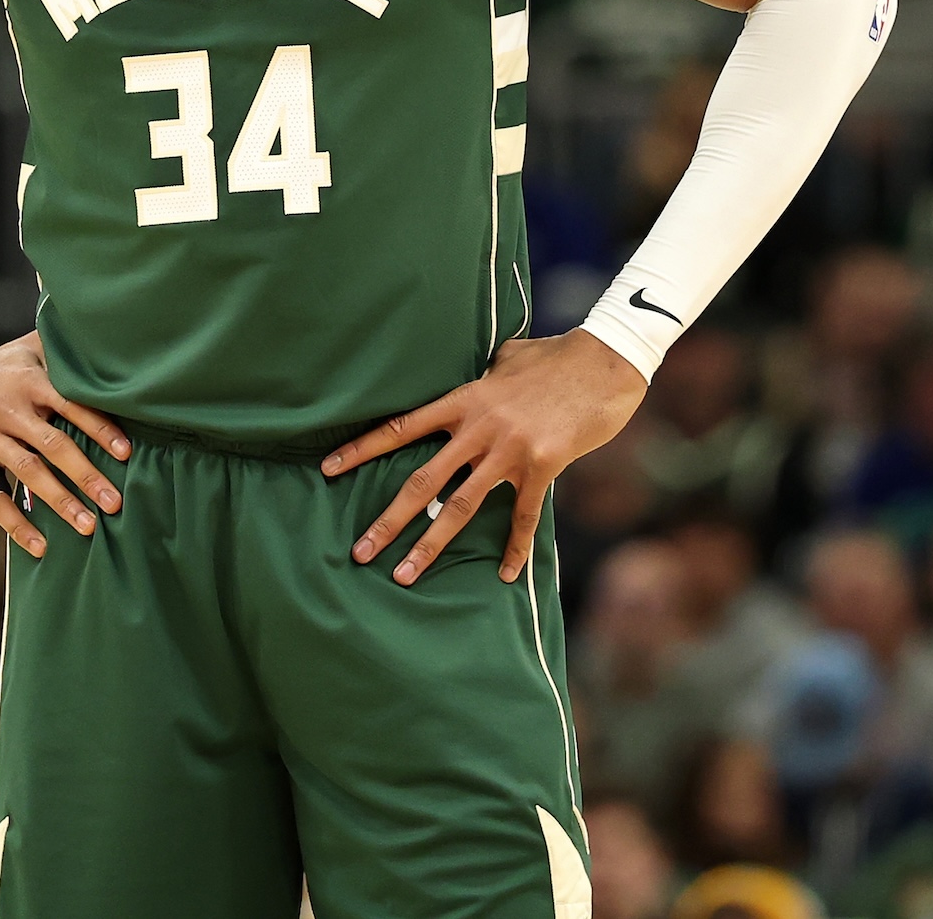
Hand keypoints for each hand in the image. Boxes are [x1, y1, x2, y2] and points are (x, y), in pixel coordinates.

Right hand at [0, 331, 128, 558]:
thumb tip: (108, 345)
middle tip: (115, 503)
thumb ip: (62, 350)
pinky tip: (39, 545)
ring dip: (60, 502)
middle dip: (87, 475)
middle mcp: (10, 410)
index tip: (126, 453)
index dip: (100, 429)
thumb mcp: (25, 349)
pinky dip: (17, 524)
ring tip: (88, 526)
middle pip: (54, 445)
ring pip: (28, 473)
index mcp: (30, 382)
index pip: (72, 405)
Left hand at [323, 328, 646, 584]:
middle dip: (388, 519)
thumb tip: (474, 376)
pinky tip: (506, 575)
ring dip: (430, 545)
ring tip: (405, 575)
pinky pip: (522, 516)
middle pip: (422, 479)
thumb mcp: (505, 357)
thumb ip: (481, 376)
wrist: (605, 363)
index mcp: (463, 399)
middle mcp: (478, 428)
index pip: (401, 427)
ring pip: (459, 506)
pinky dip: (514, 548)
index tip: (327, 469)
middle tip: (360, 551)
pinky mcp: (542, 467)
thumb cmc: (555, 357)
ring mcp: (509, 451)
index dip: (361, 449)